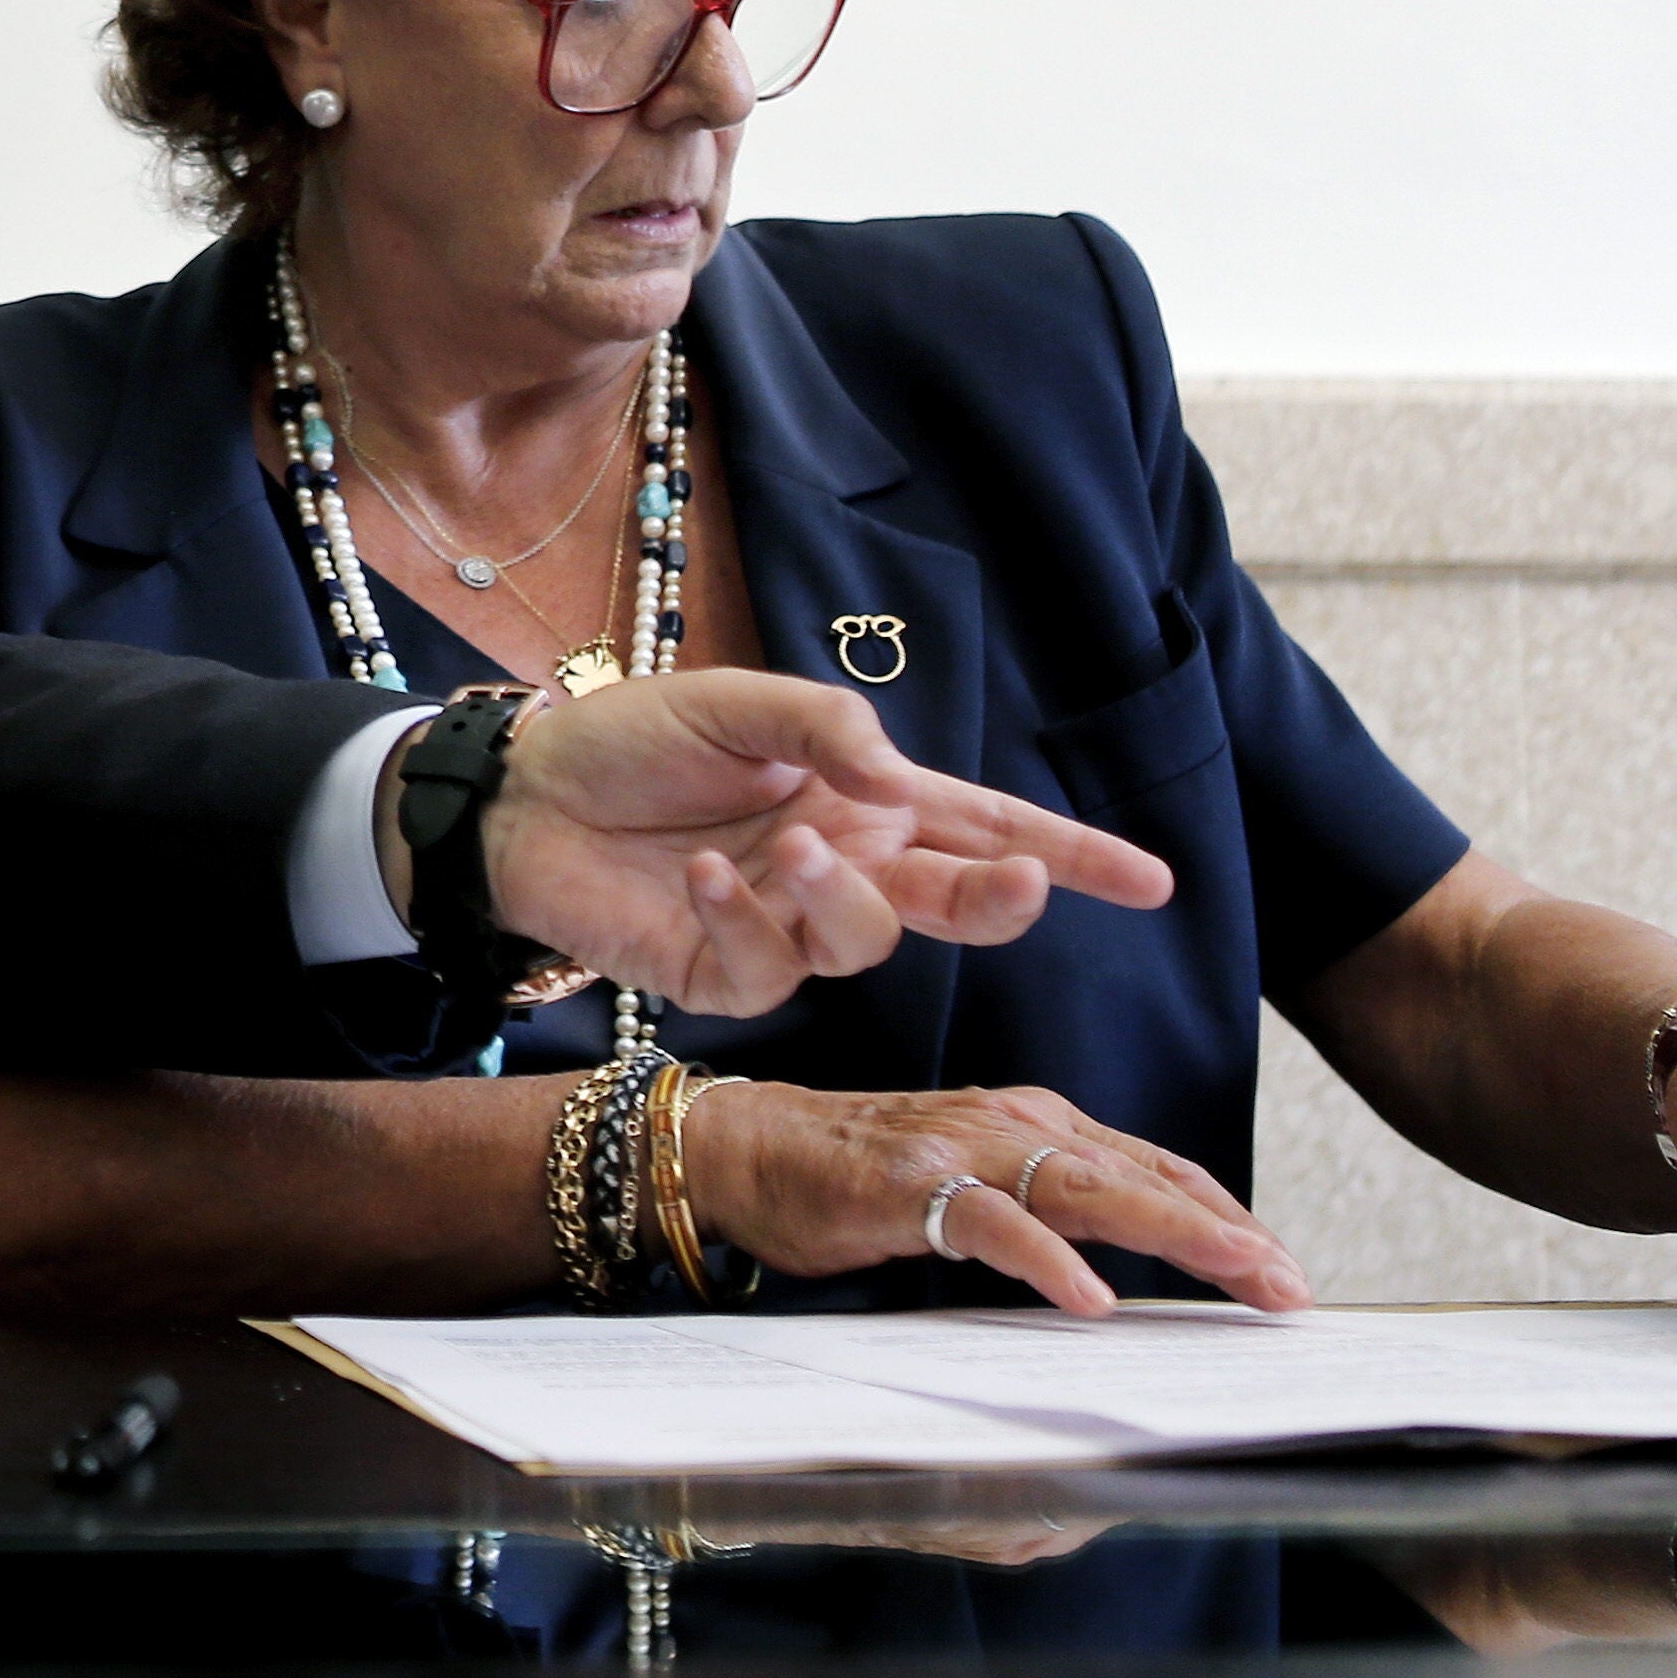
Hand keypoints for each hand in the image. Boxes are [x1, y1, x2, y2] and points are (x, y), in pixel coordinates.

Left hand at [470, 671, 1174, 1016]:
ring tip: (780, 845)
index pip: (987, 827)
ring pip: (865, 939)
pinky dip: (741, 918)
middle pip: (953, 899)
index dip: (1071, 855)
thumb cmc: (632, 739)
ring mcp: (788, 926)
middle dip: (999, 898)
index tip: (1152, 881)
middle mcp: (842, 866)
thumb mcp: (738, 703)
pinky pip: (770, 967)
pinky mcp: (728, 974)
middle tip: (1023, 887)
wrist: (524, 796)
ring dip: (836, 893)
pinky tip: (697, 877)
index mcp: (863, 800)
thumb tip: (903, 780)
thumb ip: (830, 728)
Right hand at [675, 1078, 1309, 1314]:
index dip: (1225, 1217)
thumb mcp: (974, 1189)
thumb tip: (1123, 1273)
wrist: (744, 1147)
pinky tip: (1089, 1299)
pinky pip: (993, 1222)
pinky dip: (1046, 1259)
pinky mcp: (911, 1182)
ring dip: (1173, 1233)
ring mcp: (964, 1147)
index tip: (1282, 1271)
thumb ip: (1044, 1212)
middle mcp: (1014, 1122)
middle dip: (1227, 1233)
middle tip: (1291, 1288)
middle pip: (1143, 1177)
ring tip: (1238, 1277)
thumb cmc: (856, 1176)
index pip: (1156, 1168)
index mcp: (1037, 1123)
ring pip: (1089, 1187)